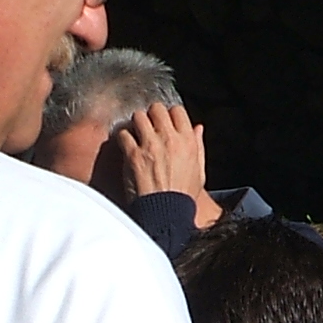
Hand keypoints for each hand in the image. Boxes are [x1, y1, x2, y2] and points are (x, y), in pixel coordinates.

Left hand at [120, 100, 218, 221]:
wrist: (166, 214)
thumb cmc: (183, 196)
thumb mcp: (199, 170)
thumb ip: (198, 146)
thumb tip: (198, 128)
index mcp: (187, 141)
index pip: (177, 111)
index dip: (169, 115)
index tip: (165, 123)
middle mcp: (169, 139)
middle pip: (156, 109)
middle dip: (151, 115)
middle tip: (148, 126)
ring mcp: (150, 145)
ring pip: (138, 116)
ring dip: (136, 124)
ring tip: (136, 135)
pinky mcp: (133, 154)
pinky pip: (123, 134)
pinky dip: (123, 139)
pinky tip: (126, 148)